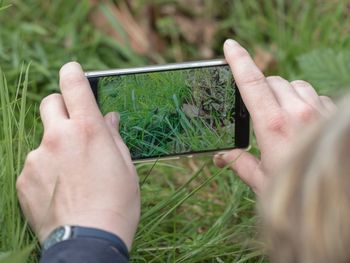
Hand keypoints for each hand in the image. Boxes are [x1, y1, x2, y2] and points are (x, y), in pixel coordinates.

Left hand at [16, 62, 139, 249]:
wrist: (89, 240)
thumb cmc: (116, 202)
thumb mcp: (125, 165)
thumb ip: (113, 136)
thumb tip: (109, 117)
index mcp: (88, 130)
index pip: (73, 84)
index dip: (72, 73)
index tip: (73, 71)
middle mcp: (58, 137)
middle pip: (49, 103)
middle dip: (60, 107)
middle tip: (74, 125)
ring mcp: (37, 158)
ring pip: (44, 139)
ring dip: (56, 146)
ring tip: (72, 174)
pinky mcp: (23, 178)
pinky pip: (35, 164)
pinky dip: (46, 170)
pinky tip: (60, 189)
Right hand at [214, 39, 335, 194]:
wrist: (337, 195)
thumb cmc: (297, 191)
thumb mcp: (262, 181)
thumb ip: (240, 164)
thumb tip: (221, 157)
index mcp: (274, 126)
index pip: (253, 84)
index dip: (239, 62)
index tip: (229, 47)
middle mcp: (298, 112)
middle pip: (273, 81)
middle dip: (261, 89)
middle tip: (256, 110)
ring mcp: (319, 111)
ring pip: (295, 85)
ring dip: (283, 93)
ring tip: (281, 116)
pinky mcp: (332, 113)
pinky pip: (313, 95)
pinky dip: (303, 102)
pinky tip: (302, 121)